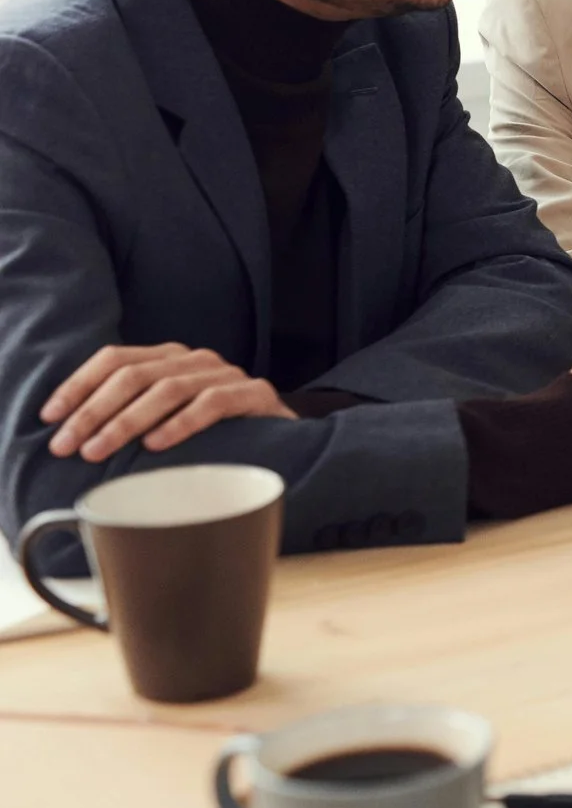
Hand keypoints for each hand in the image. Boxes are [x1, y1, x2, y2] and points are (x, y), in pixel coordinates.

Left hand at [40, 343, 293, 461]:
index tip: (51, 417)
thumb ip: (131, 412)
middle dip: (94, 411)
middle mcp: (195, 359)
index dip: (78, 385)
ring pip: (168, 388)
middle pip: (134, 375)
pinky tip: (157, 444)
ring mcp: (227, 374)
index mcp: (169, 357)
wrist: (283, 438)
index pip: (114, 358)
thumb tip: (73, 433)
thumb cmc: (215, 432)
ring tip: (101, 449)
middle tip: (69, 445)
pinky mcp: (255, 394)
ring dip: (128, 422)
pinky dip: (181, 424)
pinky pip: (213, 403)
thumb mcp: (166, 417)